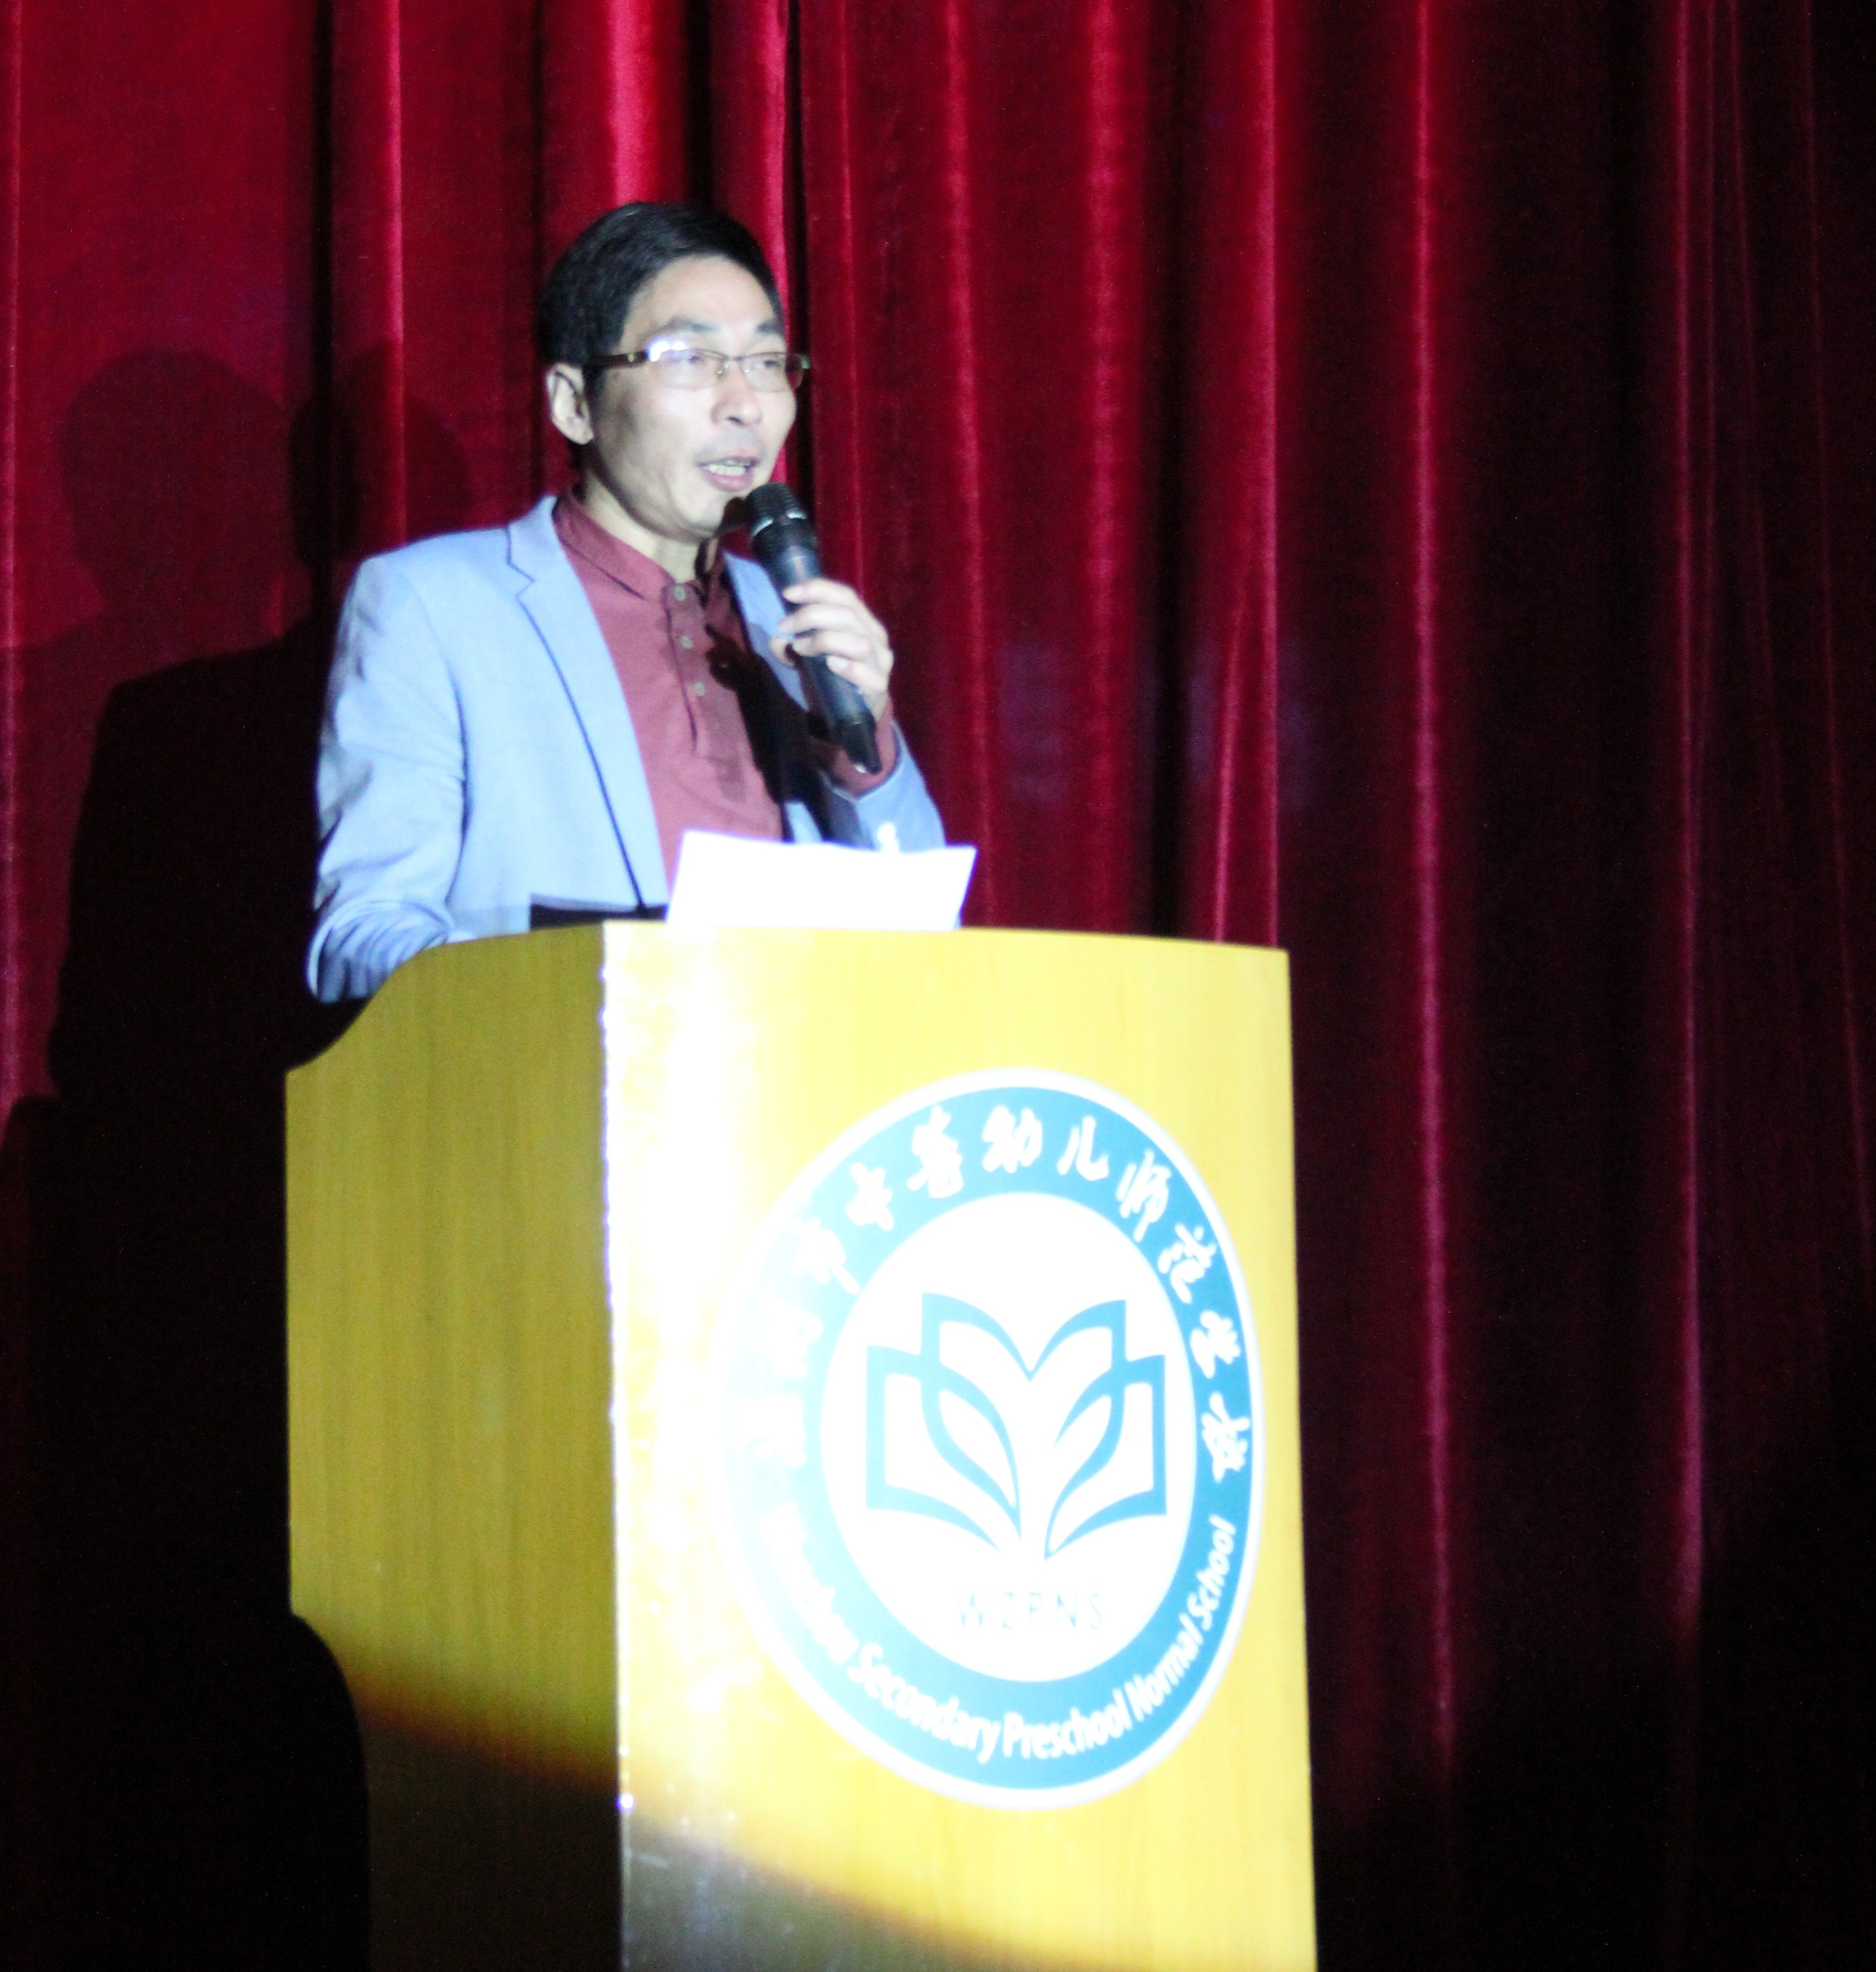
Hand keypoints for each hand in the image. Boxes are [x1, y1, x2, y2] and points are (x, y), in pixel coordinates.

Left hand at [770, 578, 894, 720]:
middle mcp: (876, 638)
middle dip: (811, 615)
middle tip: (784, 625)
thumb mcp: (811, 656)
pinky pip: (867, 674)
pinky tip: (830, 665)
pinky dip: (848, 668)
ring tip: (800, 647)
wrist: (850, 717)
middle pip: (848, 615)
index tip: (787, 593)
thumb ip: (795, 645)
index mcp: (863, 622)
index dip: (817, 589)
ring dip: (824, 640)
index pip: (845, 596)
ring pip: (859, 642)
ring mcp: (880, 663)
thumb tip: (777, 640)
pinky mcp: (878, 687)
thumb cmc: (831, 678)